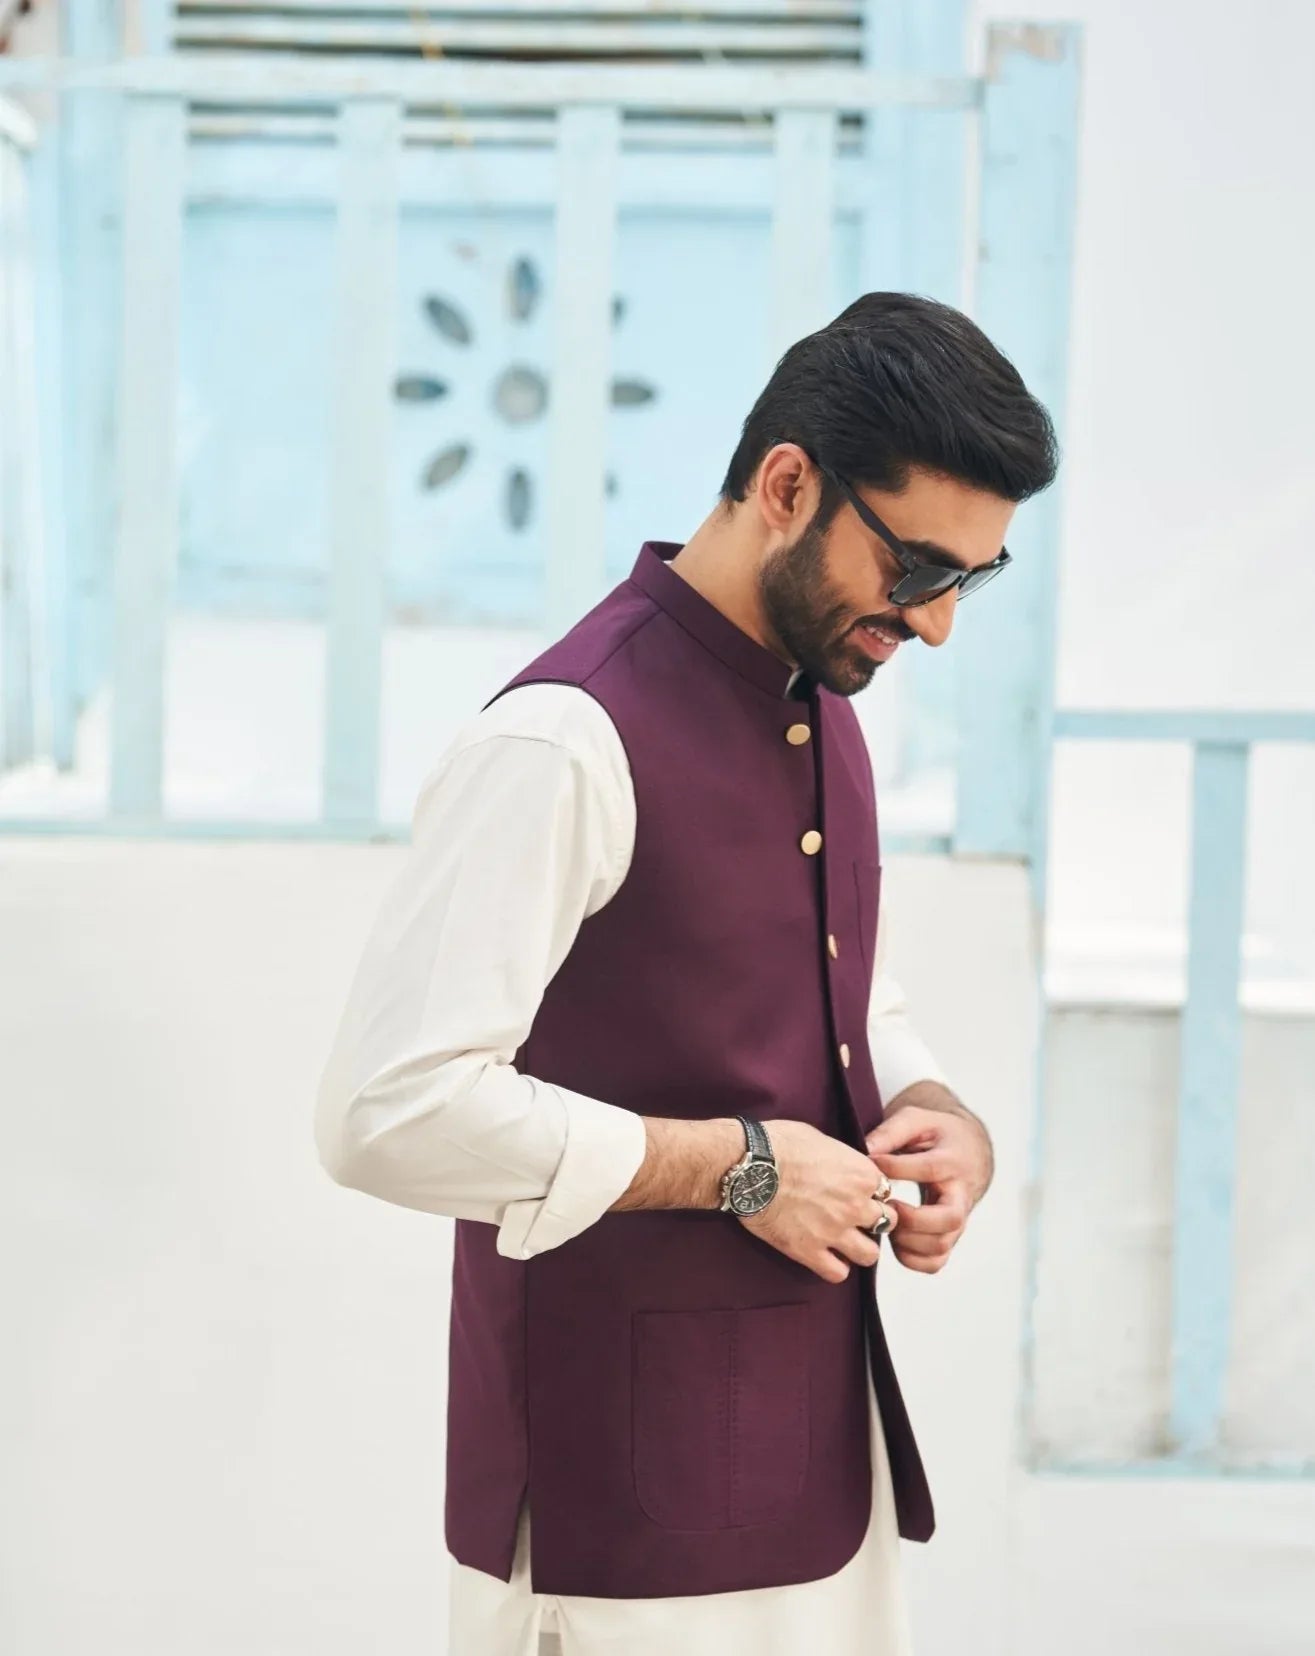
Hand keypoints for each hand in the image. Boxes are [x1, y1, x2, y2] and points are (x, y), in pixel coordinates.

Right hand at [738, 1118, 897, 1283]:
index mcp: (861, 1174)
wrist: (748, 1166)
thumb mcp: (820, 1138)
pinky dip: (835, 1268)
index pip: (886, 1190)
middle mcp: (854, 1205)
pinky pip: (838, 1273)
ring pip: (870, 1254)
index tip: (861, 1194)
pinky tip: (826, 1257)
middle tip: (857, 1218)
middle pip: (886, 1222)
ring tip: (846, 1243)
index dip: (873, 1192)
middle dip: (874, 1220)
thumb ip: (840, 1158)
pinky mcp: (809, 1251)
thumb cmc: (779, 1144)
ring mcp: (834, 1231)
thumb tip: (840, 1164)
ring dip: (861, 1248)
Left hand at [864, 1101, 989, 1274]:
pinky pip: (935, 1261)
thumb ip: (891, 1132)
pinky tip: (892, 1241)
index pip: (929, 1169)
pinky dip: (911, 1260)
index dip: (897, 1168)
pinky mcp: (948, 1237)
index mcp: (953, 1161)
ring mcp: (957, 1220)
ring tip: (884, 1223)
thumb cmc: (936, 1134)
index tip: (870, 1165)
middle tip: (886, 1207)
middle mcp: (960, 1194)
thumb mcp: (917, 1120)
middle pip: (949, 1218)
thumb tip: (865, 1151)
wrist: (968, 1151)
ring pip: (941, 1245)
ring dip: (907, 1242)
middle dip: (912, 1219)